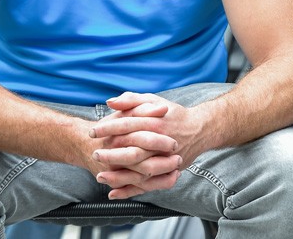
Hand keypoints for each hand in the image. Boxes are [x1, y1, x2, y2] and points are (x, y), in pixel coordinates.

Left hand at [88, 92, 209, 198]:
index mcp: (156, 122)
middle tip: (95, 154)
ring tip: (99, 176)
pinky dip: (130, 191)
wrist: (200, 129)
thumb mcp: (153, 101)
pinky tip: (113, 193)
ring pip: (140, 171)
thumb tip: (109, 102)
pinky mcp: (168, 172)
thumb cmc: (172, 114)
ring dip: (119, 176)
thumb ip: (131, 100)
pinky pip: (148, 185)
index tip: (93, 131)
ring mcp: (166, 159)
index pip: (128, 125)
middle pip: (134, 151)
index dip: (109, 128)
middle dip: (112, 154)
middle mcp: (161, 142)